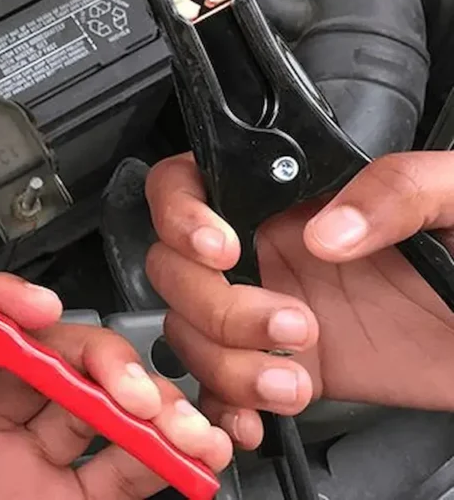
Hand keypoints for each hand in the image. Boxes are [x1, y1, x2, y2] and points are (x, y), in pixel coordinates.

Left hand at [0, 273, 231, 498]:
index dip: (4, 314)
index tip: (32, 310)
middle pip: (49, 366)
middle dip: (93, 357)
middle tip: (121, 379)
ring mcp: (39, 479)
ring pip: (100, 413)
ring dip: (143, 403)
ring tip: (174, 419)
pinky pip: (130, 473)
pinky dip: (167, 456)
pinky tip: (190, 450)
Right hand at [145, 152, 453, 450]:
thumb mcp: (453, 197)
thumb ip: (395, 191)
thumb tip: (327, 230)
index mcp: (290, 196)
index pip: (189, 185)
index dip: (181, 215)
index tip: (222, 248)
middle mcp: (266, 249)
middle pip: (176, 269)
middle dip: (216, 307)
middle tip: (289, 322)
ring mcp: (268, 311)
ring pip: (191, 332)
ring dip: (226, 365)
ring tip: (291, 380)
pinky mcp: (287, 368)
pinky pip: (222, 388)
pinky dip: (225, 409)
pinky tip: (257, 417)